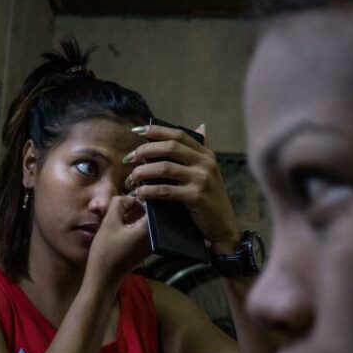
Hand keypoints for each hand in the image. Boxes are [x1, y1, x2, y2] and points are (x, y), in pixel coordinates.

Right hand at [87, 195, 149, 279]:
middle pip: (150, 212)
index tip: (127, 196)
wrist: (104, 279)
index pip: (152, 204)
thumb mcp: (109, 223)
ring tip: (119, 214)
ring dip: (134, 214)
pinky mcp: (144, 248)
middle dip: (137, 205)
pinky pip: (143, 230)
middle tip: (121, 205)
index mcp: (148, 229)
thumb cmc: (106, 253)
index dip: (140, 197)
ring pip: (146, 221)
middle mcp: (154, 236)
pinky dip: (134, 224)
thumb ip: (118, 204)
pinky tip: (121, 224)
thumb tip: (127, 198)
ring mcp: (150, 243)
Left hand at [126, 123, 241, 252]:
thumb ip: (200, 152)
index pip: (179, 135)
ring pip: (164, 168)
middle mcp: (205, 163)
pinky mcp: (196, 196)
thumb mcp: (209, 171)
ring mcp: (202, 179)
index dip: (156, 131)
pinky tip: (139, 194)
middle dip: (144, 151)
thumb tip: (200, 126)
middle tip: (128, 159)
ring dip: (142, 172)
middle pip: (169, 148)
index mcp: (206, 154)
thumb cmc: (211, 199)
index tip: (137, 131)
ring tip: (131, 179)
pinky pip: (165, 190)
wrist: (224, 226)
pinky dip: (148, 191)